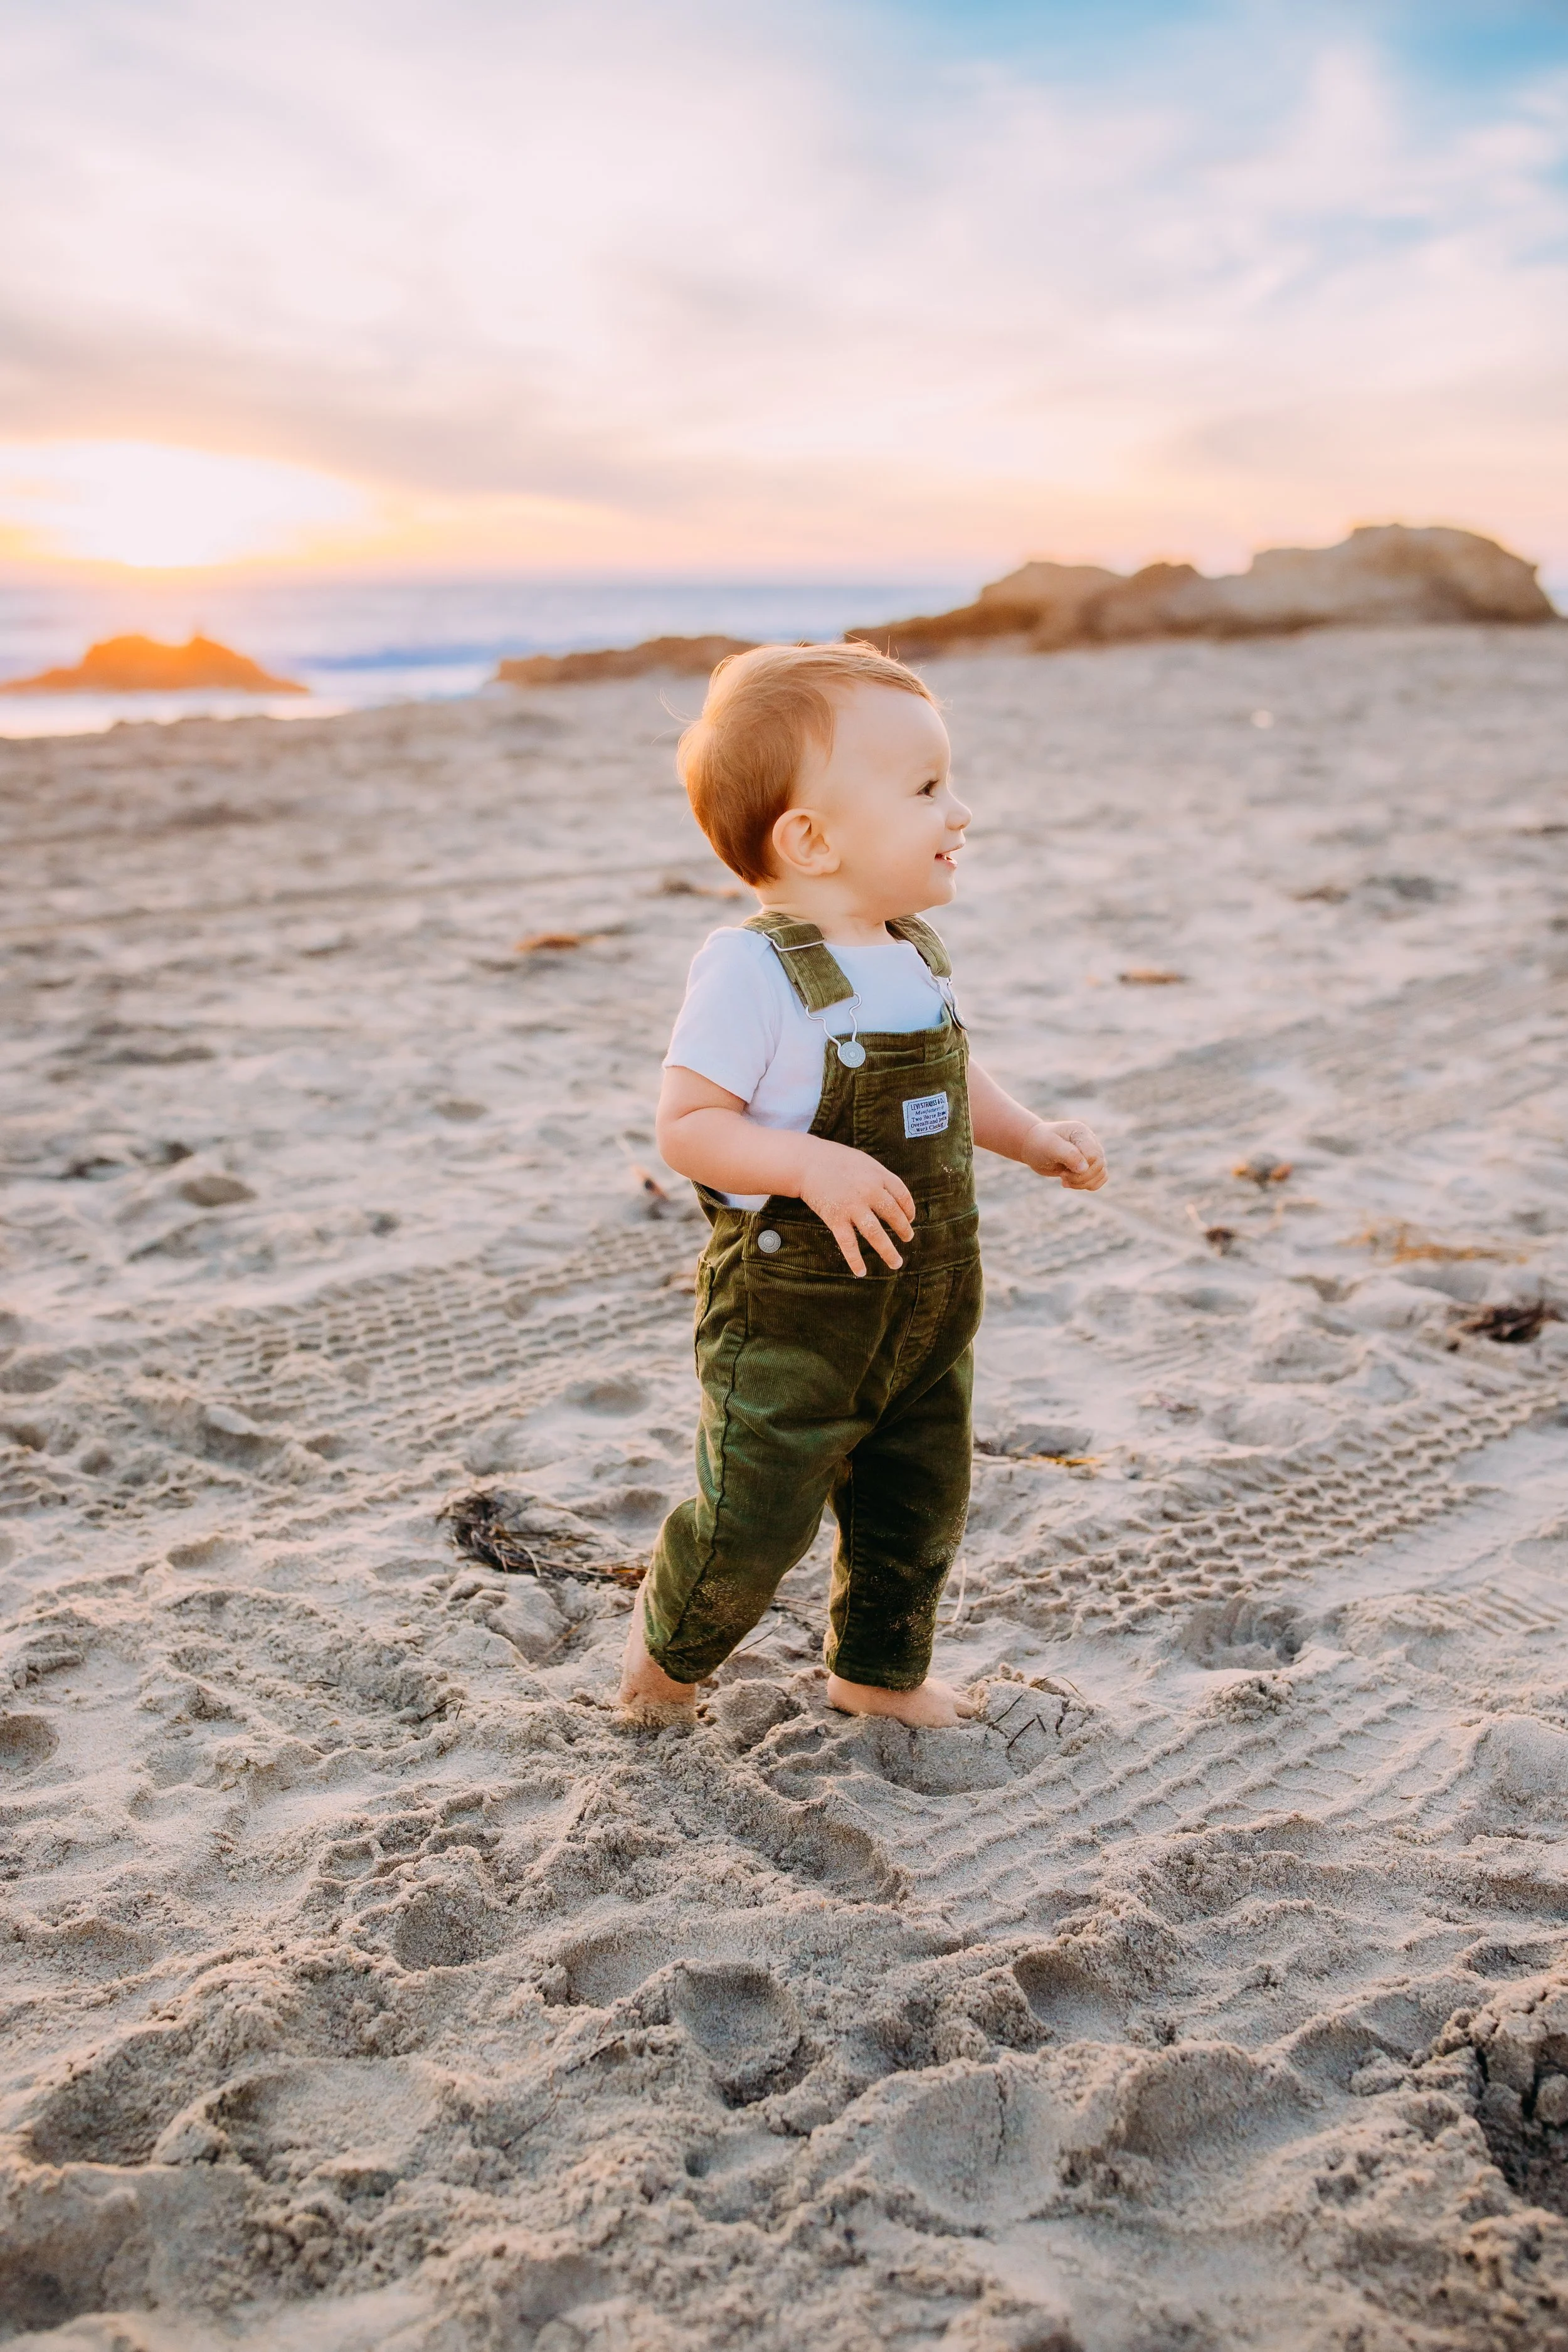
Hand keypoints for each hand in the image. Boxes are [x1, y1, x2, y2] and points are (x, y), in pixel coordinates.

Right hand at [796, 1137, 915, 1275]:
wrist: (805, 1162)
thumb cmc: (835, 1159)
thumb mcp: (863, 1162)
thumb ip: (878, 1177)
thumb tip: (892, 1194)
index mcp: (878, 1176)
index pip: (902, 1195)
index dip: (909, 1209)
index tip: (910, 1219)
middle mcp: (869, 1191)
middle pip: (893, 1215)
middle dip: (903, 1230)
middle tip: (907, 1239)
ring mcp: (853, 1206)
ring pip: (875, 1233)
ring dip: (888, 1251)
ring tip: (896, 1263)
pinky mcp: (836, 1218)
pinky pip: (848, 1243)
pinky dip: (855, 1260)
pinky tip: (861, 1272)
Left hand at [1025, 1119, 1106, 1190]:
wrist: (1033, 1146)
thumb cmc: (1039, 1144)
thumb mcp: (1049, 1147)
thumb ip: (1068, 1155)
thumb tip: (1085, 1168)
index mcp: (1082, 1133)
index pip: (1094, 1156)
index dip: (1081, 1168)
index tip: (1063, 1169)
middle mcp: (1091, 1141)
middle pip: (1099, 1166)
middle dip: (1080, 1178)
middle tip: (1062, 1175)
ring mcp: (1091, 1153)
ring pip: (1101, 1174)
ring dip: (1082, 1183)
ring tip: (1064, 1179)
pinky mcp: (1089, 1164)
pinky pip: (1100, 1178)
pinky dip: (1086, 1185)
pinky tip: (1069, 1182)